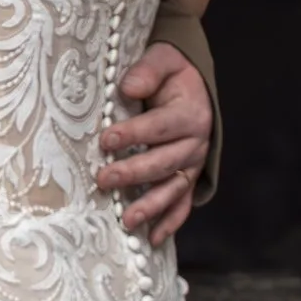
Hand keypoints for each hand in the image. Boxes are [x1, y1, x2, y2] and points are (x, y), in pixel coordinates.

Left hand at [97, 39, 212, 246]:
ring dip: (151, 205)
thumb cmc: (171, 75)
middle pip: (164, 162)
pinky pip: (182, 203)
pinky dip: (170, 222)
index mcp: (190, 113)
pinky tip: (152, 238)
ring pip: (173, 188)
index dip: (133, 134)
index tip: (106, 140)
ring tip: (128, 220)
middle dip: (133, 172)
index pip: (160, 126)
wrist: (193, 87)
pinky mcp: (187, 178)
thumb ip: (148, 70)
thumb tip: (128, 88)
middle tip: (103, 179)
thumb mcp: (163, 61)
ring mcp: (193, 164)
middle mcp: (196, 142)